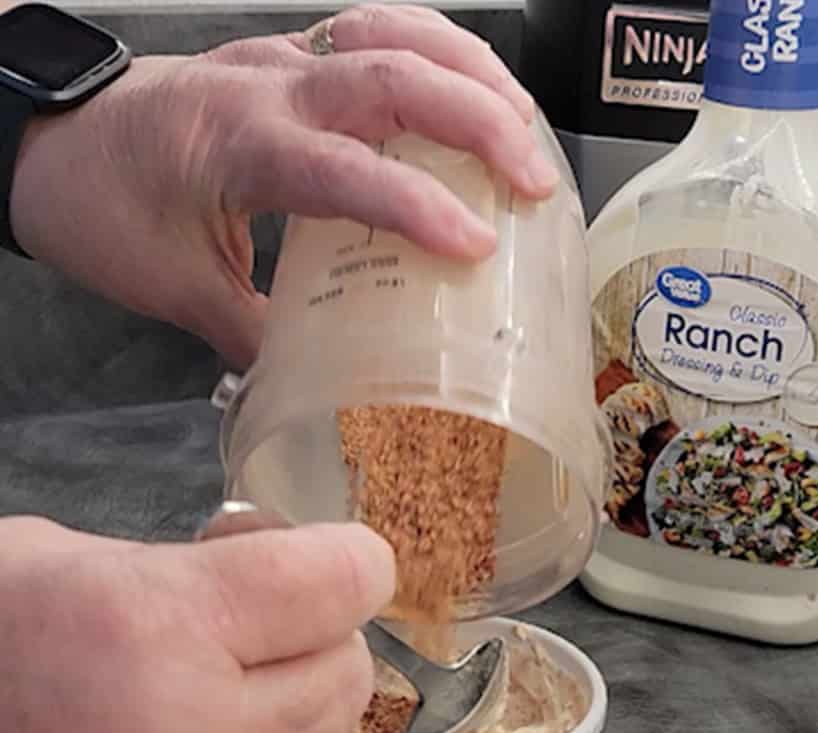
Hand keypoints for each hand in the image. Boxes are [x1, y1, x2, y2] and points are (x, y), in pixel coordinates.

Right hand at [0, 516, 394, 732]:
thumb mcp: (54, 565)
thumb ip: (183, 563)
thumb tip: (269, 559)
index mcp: (152, 629)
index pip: (341, 582)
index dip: (346, 560)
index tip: (333, 559)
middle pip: (348, 667)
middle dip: (320, 633)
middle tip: (263, 621)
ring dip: (294, 703)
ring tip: (216, 686)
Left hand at [9, 4, 556, 368]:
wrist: (50, 138)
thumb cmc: (104, 207)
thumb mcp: (174, 287)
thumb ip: (256, 336)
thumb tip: (324, 381)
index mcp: (239, 147)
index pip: (346, 169)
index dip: (418, 206)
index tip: (478, 248)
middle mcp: (271, 88)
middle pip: (392, 74)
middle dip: (479, 121)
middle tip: (535, 181)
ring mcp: (285, 59)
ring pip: (396, 31)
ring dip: (473, 72)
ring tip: (526, 128)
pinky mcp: (293, 54)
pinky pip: (381, 27)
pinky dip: (440, 50)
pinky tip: (475, 86)